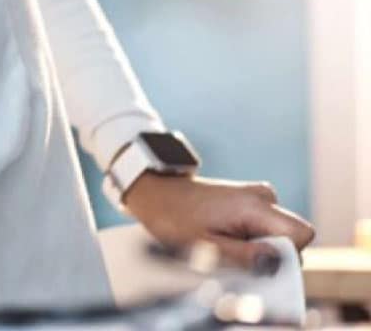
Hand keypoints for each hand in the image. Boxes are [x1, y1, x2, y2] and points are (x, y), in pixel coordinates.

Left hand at [122, 174, 316, 271]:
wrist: (156, 192)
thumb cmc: (173, 218)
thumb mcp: (205, 247)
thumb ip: (244, 258)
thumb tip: (278, 265)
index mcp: (255, 205)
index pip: (301, 234)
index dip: (286, 255)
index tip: (256, 262)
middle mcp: (263, 196)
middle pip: (291, 237)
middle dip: (268, 254)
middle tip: (232, 254)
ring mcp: (258, 197)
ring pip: (277, 235)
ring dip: (256, 247)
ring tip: (223, 243)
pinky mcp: (252, 202)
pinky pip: (265, 228)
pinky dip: (250, 239)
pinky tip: (225, 236)